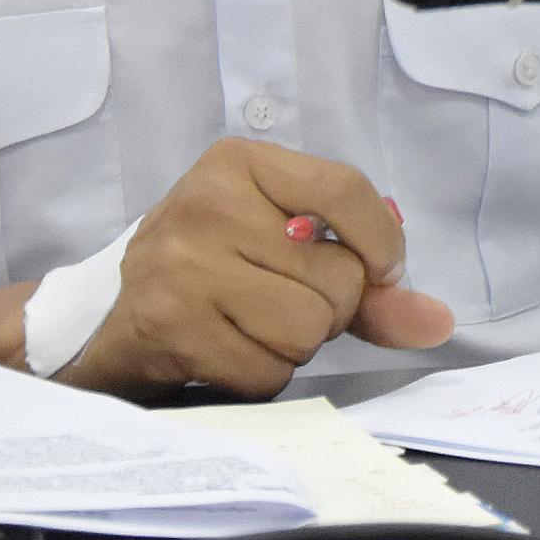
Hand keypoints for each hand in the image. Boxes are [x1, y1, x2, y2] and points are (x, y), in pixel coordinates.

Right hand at [56, 139, 456, 396]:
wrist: (101, 319)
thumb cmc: (205, 270)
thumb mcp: (276, 243)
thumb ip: (365, 278)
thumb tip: (438, 321)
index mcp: (237, 164)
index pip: (346, 190)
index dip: (383, 244)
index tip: (381, 271)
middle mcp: (207, 205)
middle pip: (337, 277)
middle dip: (328, 309)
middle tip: (280, 302)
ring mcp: (184, 266)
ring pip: (308, 328)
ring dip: (296, 345)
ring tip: (251, 325)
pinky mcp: (172, 327)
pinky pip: (269, 371)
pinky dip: (263, 375)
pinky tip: (227, 351)